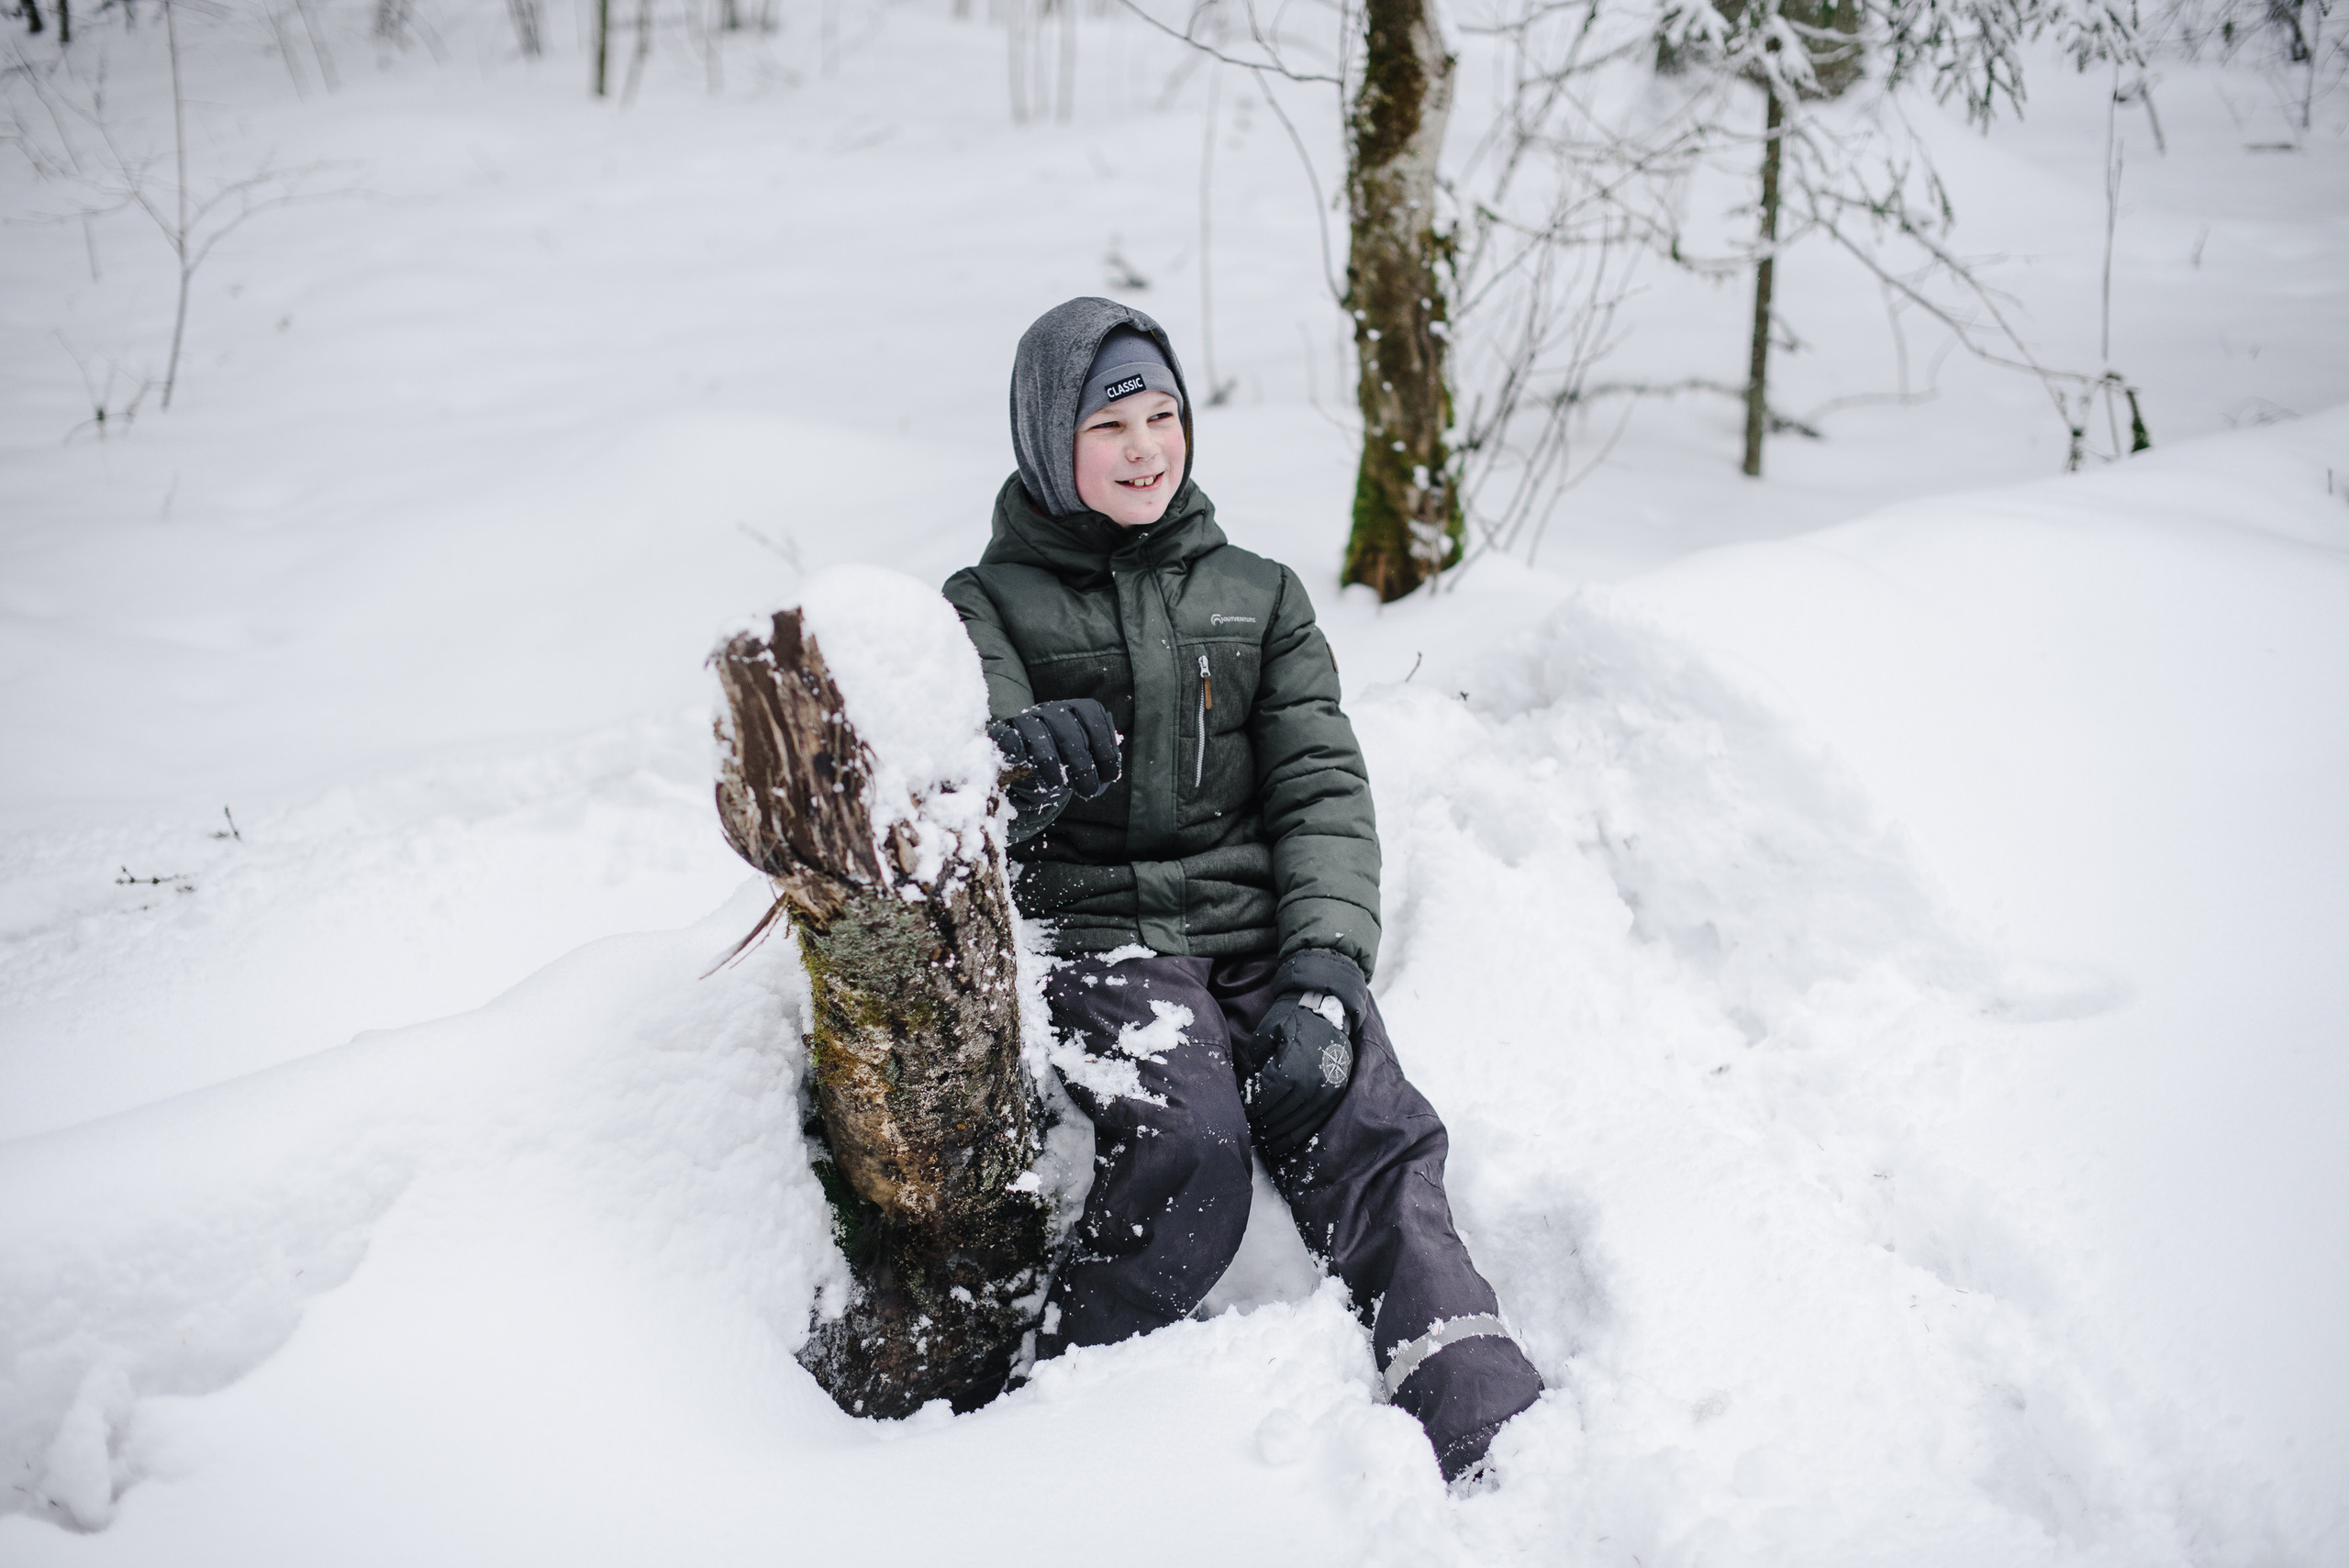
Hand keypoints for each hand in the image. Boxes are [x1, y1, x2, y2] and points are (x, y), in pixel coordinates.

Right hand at [988, 698, 1122, 811]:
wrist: (1034, 771)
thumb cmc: (1069, 766)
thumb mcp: (1091, 765)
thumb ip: (1102, 768)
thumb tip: (1107, 775)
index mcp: (1079, 710)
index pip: (1095, 721)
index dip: (1105, 750)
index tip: (1110, 777)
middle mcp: (1054, 709)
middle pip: (1068, 731)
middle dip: (1081, 764)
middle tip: (1088, 791)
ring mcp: (1027, 718)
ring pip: (1037, 734)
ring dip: (1048, 761)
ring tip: (1056, 786)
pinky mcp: (1004, 731)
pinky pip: (1006, 735)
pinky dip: (1011, 745)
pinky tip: (1017, 758)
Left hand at [1242, 950, 1369, 1161]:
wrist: (1329, 1005)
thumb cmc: (1292, 1017)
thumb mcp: (1266, 1034)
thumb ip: (1256, 1061)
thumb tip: (1249, 1085)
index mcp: (1289, 1070)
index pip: (1265, 1101)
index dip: (1252, 1111)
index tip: (1243, 1117)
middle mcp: (1309, 1085)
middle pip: (1280, 1115)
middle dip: (1263, 1126)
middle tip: (1252, 1134)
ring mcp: (1326, 1090)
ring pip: (1299, 1123)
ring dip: (1280, 1136)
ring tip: (1266, 1144)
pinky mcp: (1335, 1091)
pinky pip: (1315, 1120)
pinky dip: (1299, 1134)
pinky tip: (1286, 1143)